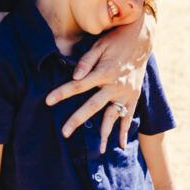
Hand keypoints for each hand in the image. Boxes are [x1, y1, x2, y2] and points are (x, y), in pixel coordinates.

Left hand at [45, 14, 155, 152]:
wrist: (142, 39)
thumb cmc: (115, 40)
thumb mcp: (99, 45)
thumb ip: (86, 61)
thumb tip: (74, 76)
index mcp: (104, 72)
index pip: (78, 85)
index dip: (62, 93)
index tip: (48, 101)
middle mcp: (115, 85)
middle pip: (93, 106)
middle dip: (77, 120)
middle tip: (64, 132)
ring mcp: (126, 93)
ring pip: (112, 116)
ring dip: (104, 134)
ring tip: (98, 150)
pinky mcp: (134, 96)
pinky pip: (128, 116)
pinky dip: (125, 131)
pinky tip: (120, 145)